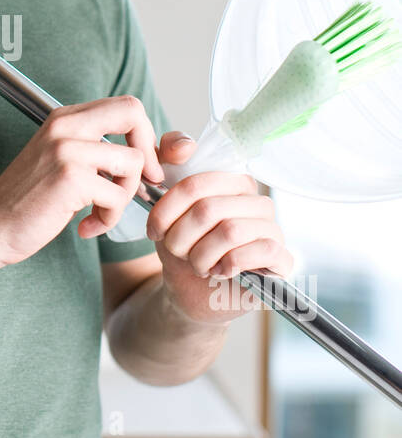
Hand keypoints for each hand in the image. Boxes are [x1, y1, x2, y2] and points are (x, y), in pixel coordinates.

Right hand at [0, 96, 165, 267]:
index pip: (124, 106)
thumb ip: (92, 149)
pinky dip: (108, 219)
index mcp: (64, 118)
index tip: (144, 165)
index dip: (144, 135)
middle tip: (146, 182)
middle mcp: (65, 126)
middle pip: (133, 113)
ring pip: (132, 163)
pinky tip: (86, 227)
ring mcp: (67, 149)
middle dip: (149, 152)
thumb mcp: (59, 161)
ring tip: (100, 214)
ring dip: (124, 197)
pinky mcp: (71, 178)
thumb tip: (145, 155)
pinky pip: (117, 196)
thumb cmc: (25, 201)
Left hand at [145, 131, 296, 323]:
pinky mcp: (282, 260)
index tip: (154, 231)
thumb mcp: (163, 205)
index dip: (167, 210)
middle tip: (178, 253)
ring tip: (198, 265)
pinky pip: (262, 251)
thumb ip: (165, 160)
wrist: (189, 291)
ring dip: (201, 256)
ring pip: (230, 232)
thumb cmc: (182, 244)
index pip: (195, 184)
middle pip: (208, 210)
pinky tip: (220, 272)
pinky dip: (230, 264)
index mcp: (232, 183)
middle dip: (180, 238)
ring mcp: (273, 230)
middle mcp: (257, 202)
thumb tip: (186, 145)